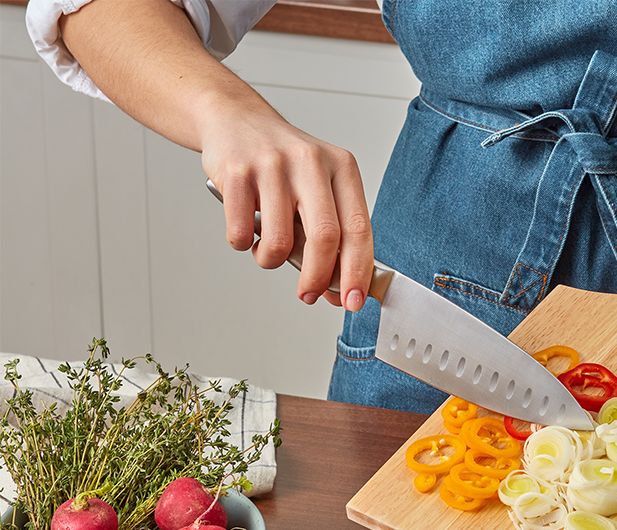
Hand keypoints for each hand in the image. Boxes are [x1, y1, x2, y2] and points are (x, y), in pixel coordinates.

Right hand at [59, 0, 373, 309]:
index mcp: (342, 168)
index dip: (357, 272)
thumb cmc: (284, 166)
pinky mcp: (236, 170)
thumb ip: (333, 238)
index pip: (358, 229)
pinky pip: (242, 232)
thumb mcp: (319, 190)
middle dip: (318, 278)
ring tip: (267, 252)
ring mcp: (272, 164)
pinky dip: (243, 244)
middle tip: (309, 294)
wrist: (235, 119)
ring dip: (272, 260)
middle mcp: (311, 161)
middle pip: (325, 237)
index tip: (353, 301)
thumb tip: (337, 292)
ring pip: (280, 241)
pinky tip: (246, 231)